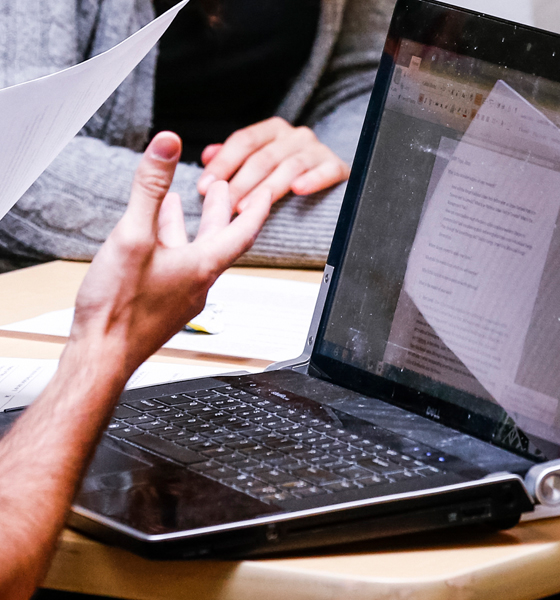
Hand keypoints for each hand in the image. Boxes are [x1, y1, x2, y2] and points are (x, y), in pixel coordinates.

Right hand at [70, 131, 270, 378]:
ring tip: (179, 201)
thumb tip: (167, 145)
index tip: (266, 191)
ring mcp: (180, 295)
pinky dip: (169, 243)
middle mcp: (197, 282)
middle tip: (222, 187)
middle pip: (219, 239)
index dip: (257, 207)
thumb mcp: (133, 235)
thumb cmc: (119, 309)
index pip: (244, 231)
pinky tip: (150, 236)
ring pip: (192, 251)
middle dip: (222, 209)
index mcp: (202, 266)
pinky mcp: (162, 304)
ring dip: (189, 224)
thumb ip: (150, 188)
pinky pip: (174, 266)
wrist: (102, 356)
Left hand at [197, 117, 349, 211]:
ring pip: (289, 167)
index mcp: (272, 131)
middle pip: (263, 158)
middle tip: (224, 205)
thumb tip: (206, 155)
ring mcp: (317, 150)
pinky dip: (313, 179)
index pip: (243, 142)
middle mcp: (295, 136)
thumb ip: (233, 159)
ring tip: (249, 208)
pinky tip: (299, 190)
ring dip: (267, 188)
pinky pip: (326, 171)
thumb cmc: (286, 175)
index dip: (222, 164)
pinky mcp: (338, 167)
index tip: (204, 186)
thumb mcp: (258, 163)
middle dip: (240, 183)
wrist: (329, 179)